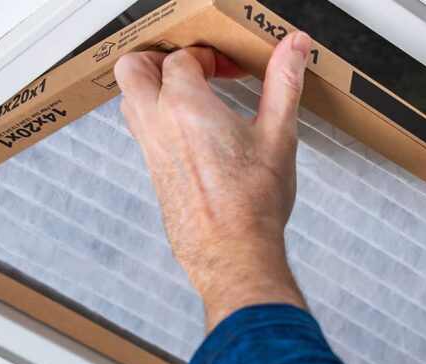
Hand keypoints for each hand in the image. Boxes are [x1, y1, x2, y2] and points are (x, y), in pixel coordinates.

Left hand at [114, 32, 312, 330]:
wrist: (235, 254)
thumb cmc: (253, 205)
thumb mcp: (278, 134)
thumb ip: (284, 82)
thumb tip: (294, 47)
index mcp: (185, 107)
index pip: (181, 58)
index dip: (208, 56)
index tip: (231, 69)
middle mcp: (158, 125)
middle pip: (133, 69)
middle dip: (159, 59)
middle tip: (192, 67)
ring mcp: (151, 151)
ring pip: (131, 101)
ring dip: (154, 88)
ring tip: (193, 95)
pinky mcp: (154, 173)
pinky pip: (142, 131)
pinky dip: (158, 117)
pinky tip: (194, 131)